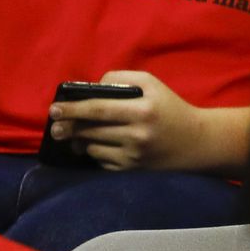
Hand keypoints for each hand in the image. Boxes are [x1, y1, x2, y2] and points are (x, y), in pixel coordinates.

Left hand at [48, 68, 201, 170]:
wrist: (195, 142)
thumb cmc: (170, 108)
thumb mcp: (152, 84)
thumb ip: (122, 78)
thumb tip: (94, 88)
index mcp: (142, 110)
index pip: (98, 109)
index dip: (73, 109)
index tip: (54, 109)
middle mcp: (137, 135)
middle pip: (90, 130)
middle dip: (68, 128)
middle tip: (55, 126)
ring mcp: (134, 156)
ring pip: (93, 148)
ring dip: (81, 141)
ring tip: (76, 136)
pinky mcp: (132, 171)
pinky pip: (102, 162)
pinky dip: (96, 153)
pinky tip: (97, 146)